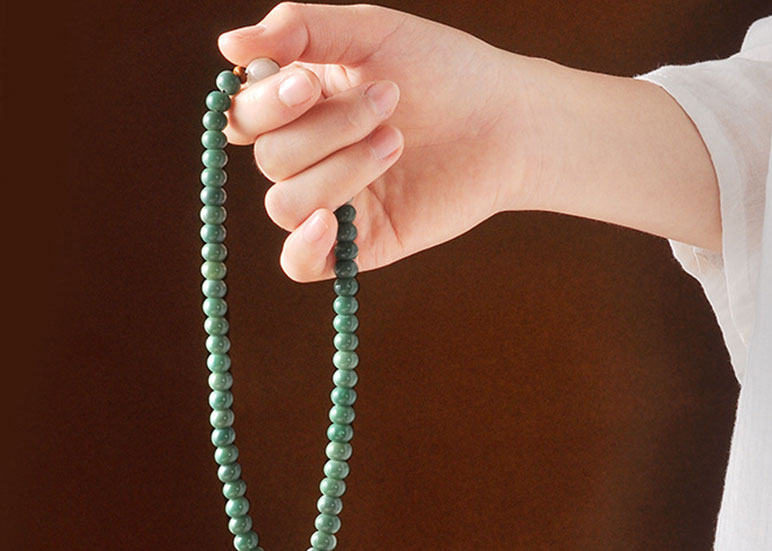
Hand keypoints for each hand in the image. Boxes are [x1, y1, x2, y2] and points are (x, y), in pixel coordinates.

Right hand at [217, 2, 541, 281]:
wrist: (507, 122)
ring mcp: (333, 204)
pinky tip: (332, 222)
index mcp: (301, 108)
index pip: (244, 117)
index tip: (310, 85)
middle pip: (270, 159)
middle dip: (328, 130)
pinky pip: (301, 264)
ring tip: (397, 141)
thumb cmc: (445, 71)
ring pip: (286, 204)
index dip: (265, 106)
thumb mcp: (372, 33)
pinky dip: (304, 246)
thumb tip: (228, 45)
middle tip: (391, 100)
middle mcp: (310, 158)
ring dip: (340, 170)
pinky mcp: (360, 245)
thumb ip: (300, 29)